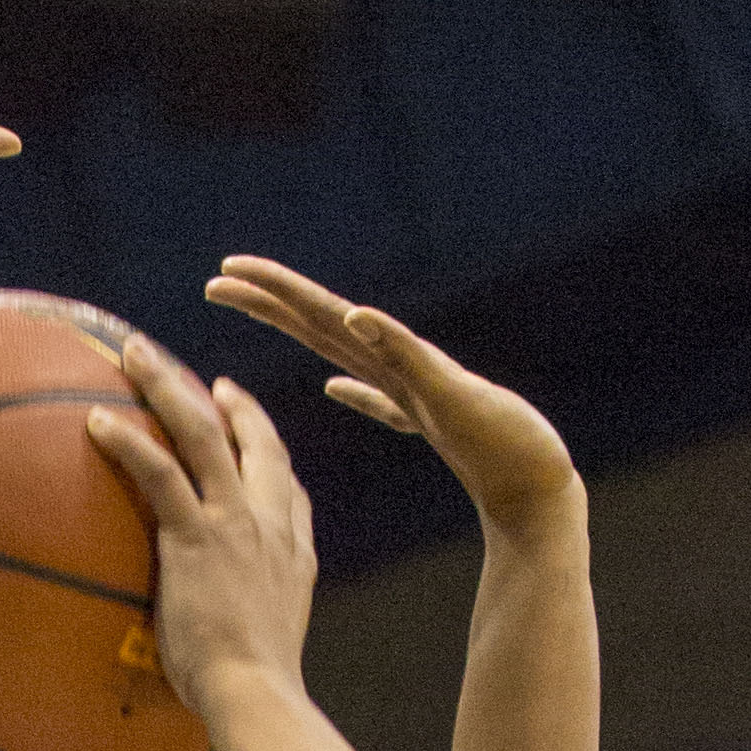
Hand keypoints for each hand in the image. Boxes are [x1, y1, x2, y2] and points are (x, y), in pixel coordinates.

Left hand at [85, 341, 316, 724]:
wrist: (256, 695)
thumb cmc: (249, 691)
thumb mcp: (263, 647)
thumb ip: (245, 621)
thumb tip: (217, 637)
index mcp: (292, 551)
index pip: (288, 487)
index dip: (267, 450)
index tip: (246, 423)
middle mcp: (271, 524)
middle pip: (255, 443)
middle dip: (232, 403)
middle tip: (206, 379)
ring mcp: (236, 524)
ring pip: (202, 435)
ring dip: (167, 388)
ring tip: (135, 355)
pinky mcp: (197, 536)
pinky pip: (160, 473)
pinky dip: (130, 442)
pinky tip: (98, 421)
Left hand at [206, 257, 580, 539]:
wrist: (531, 480)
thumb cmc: (480, 448)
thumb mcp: (409, 419)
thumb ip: (374, 398)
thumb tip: (333, 384)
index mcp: (378, 370)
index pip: (311, 328)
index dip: (267, 305)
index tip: (220, 285)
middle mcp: (394, 363)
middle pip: (320, 319)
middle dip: (270, 294)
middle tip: (220, 271)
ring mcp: (420, 375)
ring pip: (351, 330)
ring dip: (305, 303)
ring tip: (265, 280)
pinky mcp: (447, 391)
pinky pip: (409, 359)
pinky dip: (382, 336)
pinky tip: (355, 318)